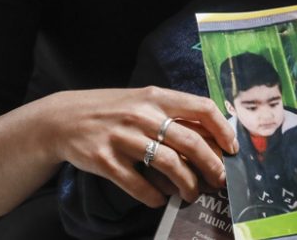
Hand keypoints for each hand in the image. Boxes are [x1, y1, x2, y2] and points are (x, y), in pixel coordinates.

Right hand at [49, 87, 236, 207]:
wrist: (63, 119)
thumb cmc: (113, 111)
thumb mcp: (143, 102)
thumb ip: (173, 114)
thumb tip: (212, 136)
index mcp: (156, 97)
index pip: (201, 107)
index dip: (222, 129)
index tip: (233, 148)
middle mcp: (142, 115)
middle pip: (190, 141)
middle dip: (211, 165)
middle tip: (220, 180)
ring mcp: (122, 138)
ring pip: (169, 164)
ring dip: (187, 184)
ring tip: (192, 194)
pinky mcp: (104, 160)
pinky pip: (138, 184)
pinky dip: (154, 197)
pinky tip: (160, 200)